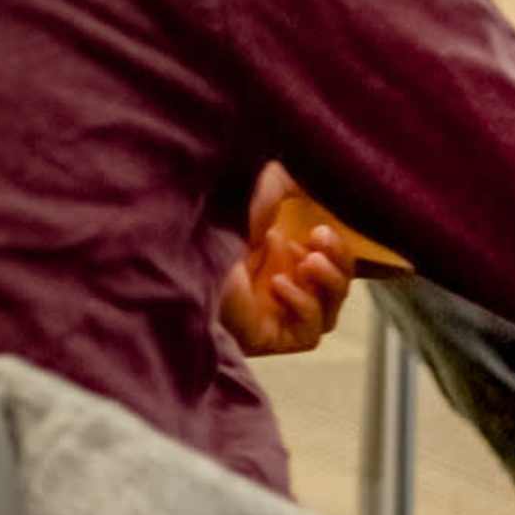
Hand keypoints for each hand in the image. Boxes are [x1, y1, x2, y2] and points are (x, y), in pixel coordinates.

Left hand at [219, 165, 355, 357]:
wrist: (175, 251)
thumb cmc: (210, 220)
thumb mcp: (257, 192)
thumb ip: (289, 184)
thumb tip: (318, 177)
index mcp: (276, 253)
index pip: (328, 261)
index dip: (337, 248)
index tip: (322, 228)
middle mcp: (277, 283)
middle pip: (335, 288)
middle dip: (339, 264)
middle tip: (320, 242)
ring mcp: (274, 312)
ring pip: (328, 313)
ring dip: (329, 285)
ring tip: (308, 262)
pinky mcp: (269, 336)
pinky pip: (308, 333)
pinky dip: (304, 307)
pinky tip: (280, 284)